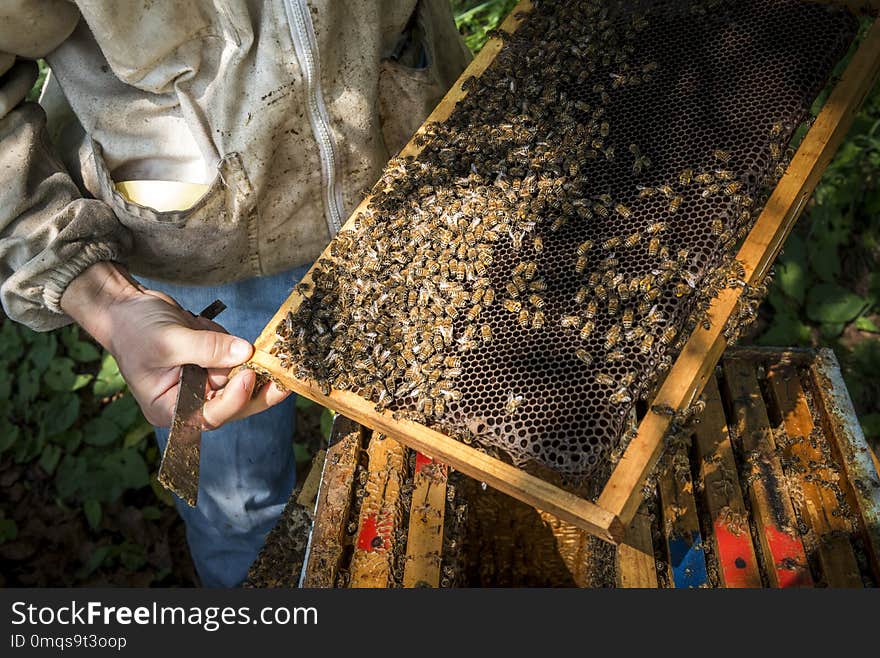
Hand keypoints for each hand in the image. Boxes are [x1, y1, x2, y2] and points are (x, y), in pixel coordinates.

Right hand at [60, 262, 289, 426]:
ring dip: (244, 361)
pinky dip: (232, 344)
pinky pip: (234, 359)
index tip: (248, 375)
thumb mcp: (168, 340)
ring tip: (223, 337)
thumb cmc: (135, 329)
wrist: (126, 307)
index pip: (210, 415)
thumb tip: (245, 353)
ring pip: (239, 381)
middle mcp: (190, 402)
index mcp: (170, 410)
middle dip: (258, 391)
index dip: (234, 399)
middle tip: (285, 379)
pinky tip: (204, 327)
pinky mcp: (212, 364)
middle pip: (234, 405)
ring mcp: (203, 383)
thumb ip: (207, 349)